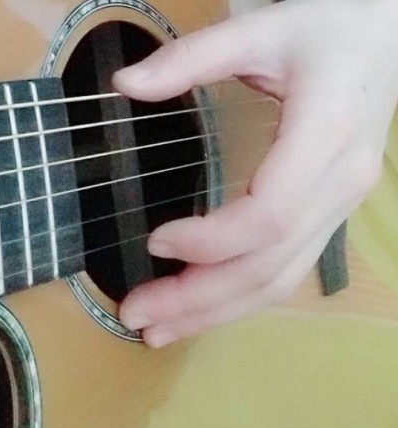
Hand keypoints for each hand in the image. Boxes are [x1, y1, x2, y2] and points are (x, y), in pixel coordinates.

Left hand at [113, 0, 397, 347]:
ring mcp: (339, 209)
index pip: (269, 215)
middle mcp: (339, 186)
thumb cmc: (327, 29)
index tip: (154, 240)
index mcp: (325, 135)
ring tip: (157, 331)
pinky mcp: (327, 220)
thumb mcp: (259, 28)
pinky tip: (198, 312)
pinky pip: (283, 274)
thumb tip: (123, 84)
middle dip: (197, 298)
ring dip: (212, 313)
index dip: (210, 239)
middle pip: (267, 265)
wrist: (387, 36)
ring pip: (277, 282)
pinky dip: (237, 300)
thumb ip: (191, 57)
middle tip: (135, 315)